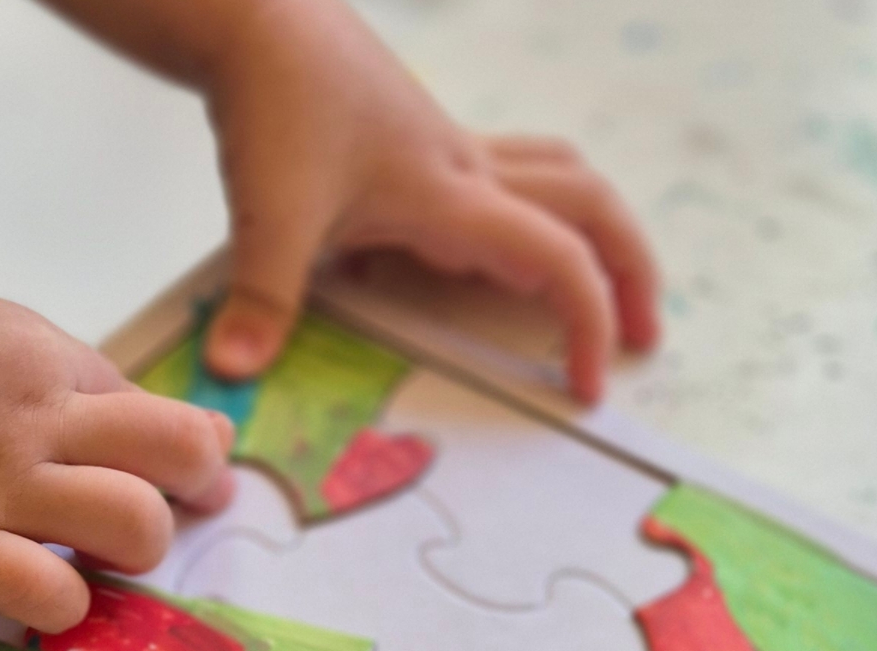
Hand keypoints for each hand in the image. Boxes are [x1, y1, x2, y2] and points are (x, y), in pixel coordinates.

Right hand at [0, 255, 234, 631]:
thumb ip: (26, 370)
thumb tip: (86, 406)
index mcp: (40, 355)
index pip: (154, 408)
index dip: (184, 451)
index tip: (191, 480)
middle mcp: (37, 415)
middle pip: (181, 452)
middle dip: (193, 493)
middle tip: (165, 524)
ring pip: (136, 523)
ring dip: (133, 554)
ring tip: (93, 564)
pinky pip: (49, 590)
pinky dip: (62, 606)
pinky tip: (37, 596)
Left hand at [199, 1, 658, 401]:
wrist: (255, 19)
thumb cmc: (273, 100)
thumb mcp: (268, 212)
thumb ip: (262, 300)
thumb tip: (234, 373)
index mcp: (450, 193)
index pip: (557, 259)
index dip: (589, 323)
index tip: (586, 387)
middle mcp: (467, 169)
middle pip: (590, 204)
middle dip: (630, 271)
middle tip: (643, 336)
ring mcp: (450, 148)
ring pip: (559, 179)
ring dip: (594, 230)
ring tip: (604, 286)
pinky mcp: (421, 140)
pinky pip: (509, 174)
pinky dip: (531, 212)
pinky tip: (496, 252)